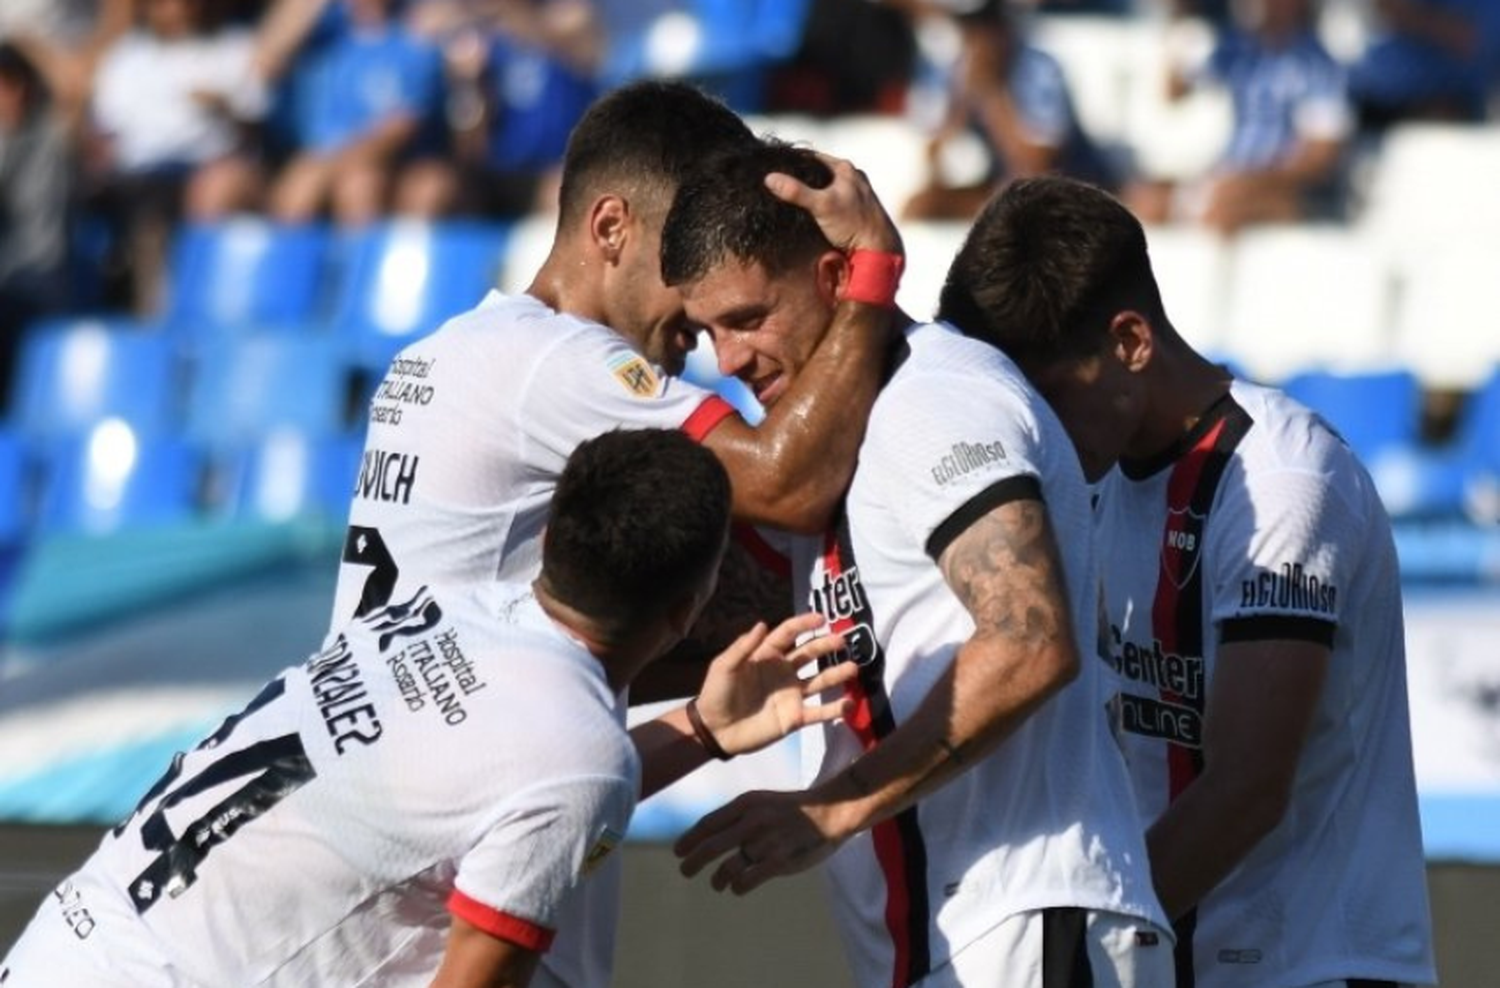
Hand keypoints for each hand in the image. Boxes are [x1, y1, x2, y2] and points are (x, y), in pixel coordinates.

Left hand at [674, 787, 850, 893]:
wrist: (831, 811)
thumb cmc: (793, 809)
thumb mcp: (762, 801)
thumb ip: (738, 816)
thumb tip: (709, 834)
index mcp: (746, 804)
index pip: (708, 823)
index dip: (689, 839)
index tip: (678, 851)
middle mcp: (752, 821)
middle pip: (711, 846)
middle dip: (693, 862)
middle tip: (685, 871)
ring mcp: (766, 842)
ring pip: (728, 867)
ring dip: (717, 879)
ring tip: (716, 883)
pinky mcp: (779, 861)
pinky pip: (747, 880)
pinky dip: (737, 886)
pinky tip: (736, 887)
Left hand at [694, 613, 856, 757]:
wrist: (715, 730)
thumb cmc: (716, 694)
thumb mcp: (724, 666)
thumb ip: (743, 647)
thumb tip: (763, 623)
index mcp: (766, 655)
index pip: (788, 634)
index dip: (804, 624)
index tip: (821, 618)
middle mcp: (783, 672)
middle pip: (809, 654)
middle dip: (826, 645)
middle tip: (842, 640)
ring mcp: (791, 695)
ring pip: (819, 681)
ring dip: (837, 674)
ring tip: (853, 668)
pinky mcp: (794, 718)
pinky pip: (818, 712)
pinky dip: (835, 709)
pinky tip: (849, 704)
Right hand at [765, 153, 903, 254]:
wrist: (879, 248)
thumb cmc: (853, 224)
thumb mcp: (821, 205)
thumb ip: (796, 192)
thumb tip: (769, 178)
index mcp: (845, 169)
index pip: (811, 157)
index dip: (792, 160)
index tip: (773, 164)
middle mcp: (853, 177)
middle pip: (820, 170)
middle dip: (801, 175)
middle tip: (780, 180)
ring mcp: (856, 192)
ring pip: (828, 184)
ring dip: (813, 189)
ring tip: (792, 194)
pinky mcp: (857, 208)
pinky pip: (834, 198)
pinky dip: (822, 200)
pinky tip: (812, 209)